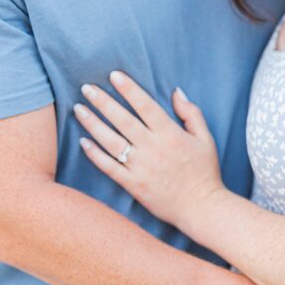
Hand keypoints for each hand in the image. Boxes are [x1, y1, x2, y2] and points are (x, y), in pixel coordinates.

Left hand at [75, 72, 223, 228]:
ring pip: (111, 142)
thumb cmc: (205, 172)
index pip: (145, 105)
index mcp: (171, 134)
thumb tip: (175, 91)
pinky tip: (83, 142)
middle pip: (123, 120)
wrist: (202, 209)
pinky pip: (109, 168)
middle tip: (87, 88)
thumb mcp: (205, 138)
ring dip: (93, 124)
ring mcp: (141, 168)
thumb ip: (190, 113)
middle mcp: (153, 149)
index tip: (114, 75)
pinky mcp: (134, 185)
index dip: (129, 89)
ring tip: (79, 109)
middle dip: (103, 102)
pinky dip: (95, 155)